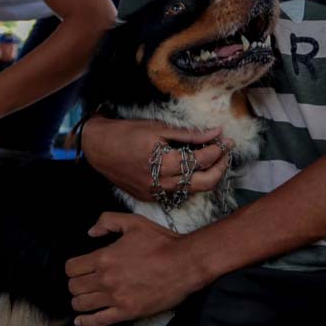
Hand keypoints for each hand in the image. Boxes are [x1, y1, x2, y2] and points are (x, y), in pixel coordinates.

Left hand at [66, 212, 213, 325]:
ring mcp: (116, 298)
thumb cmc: (161, 242)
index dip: (72, 268)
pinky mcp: (127, 312)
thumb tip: (90, 232)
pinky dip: (86, 322)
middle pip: (73, 287)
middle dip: (75, 284)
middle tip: (82, 283)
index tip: (78, 269)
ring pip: (81, 304)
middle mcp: (105, 279)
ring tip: (83, 298)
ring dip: (79, 301)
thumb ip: (107, 221)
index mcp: (104, 257)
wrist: (185, 264)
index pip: (71, 268)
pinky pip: (98, 321)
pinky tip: (80, 321)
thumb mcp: (133, 222)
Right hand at [81, 116, 232, 200]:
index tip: (227, 140)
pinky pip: (175, 193)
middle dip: (220, 168)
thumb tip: (215, 133)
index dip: (218, 150)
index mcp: (164, 162)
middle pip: (204, 183)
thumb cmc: (126, 133)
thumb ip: (189, 134)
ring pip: (191, 191)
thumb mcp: (158, 128)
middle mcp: (160, 182)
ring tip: (210, 160)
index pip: (201, 160)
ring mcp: (154, 193)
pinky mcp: (148, 197)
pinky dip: (187, 182)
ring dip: (206, 176)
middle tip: (225, 154)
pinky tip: (188, 169)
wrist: (98, 148)